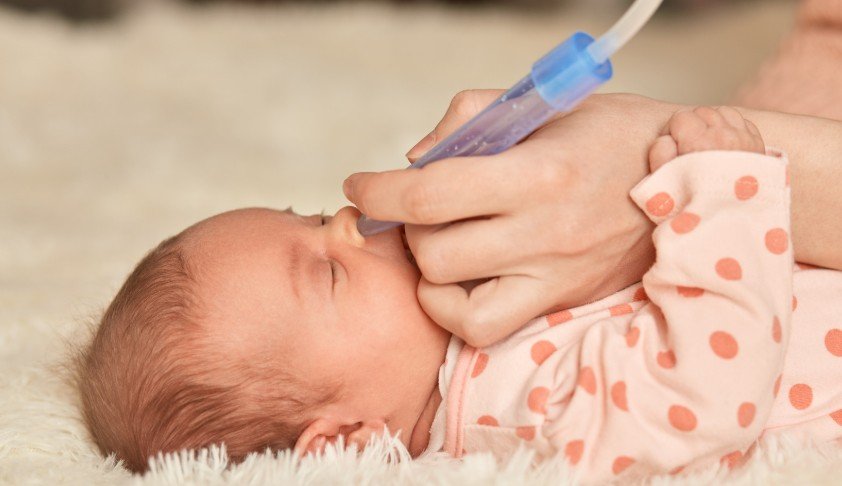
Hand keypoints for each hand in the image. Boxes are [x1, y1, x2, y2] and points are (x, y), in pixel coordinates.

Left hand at [344, 91, 682, 346]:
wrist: (682, 176)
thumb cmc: (610, 134)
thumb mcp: (541, 106)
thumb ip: (468, 121)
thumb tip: (413, 161)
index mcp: (538, 173)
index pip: (429, 193)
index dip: (380, 192)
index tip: (361, 185)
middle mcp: (544, 232)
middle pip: (432, 250)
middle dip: (404, 227)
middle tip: (415, 207)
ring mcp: (551, 275)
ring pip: (449, 294)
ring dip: (426, 265)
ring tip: (440, 238)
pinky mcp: (558, 300)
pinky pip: (483, 327)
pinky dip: (452, 308)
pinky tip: (458, 279)